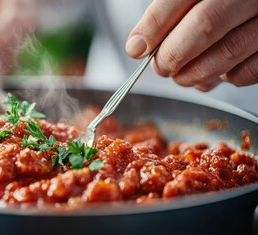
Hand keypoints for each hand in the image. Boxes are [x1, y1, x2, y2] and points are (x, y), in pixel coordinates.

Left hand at [125, 0, 257, 90]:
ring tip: (180, 75)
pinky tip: (214, 72)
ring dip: (194, 73)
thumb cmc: (216, 3)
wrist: (251, 2)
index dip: (154, 27)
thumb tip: (137, 46)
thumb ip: (165, 15)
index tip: (137, 48)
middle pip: (204, 26)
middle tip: (160, 66)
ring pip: (228, 52)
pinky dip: (226, 78)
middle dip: (173, 55)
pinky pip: (249, 69)